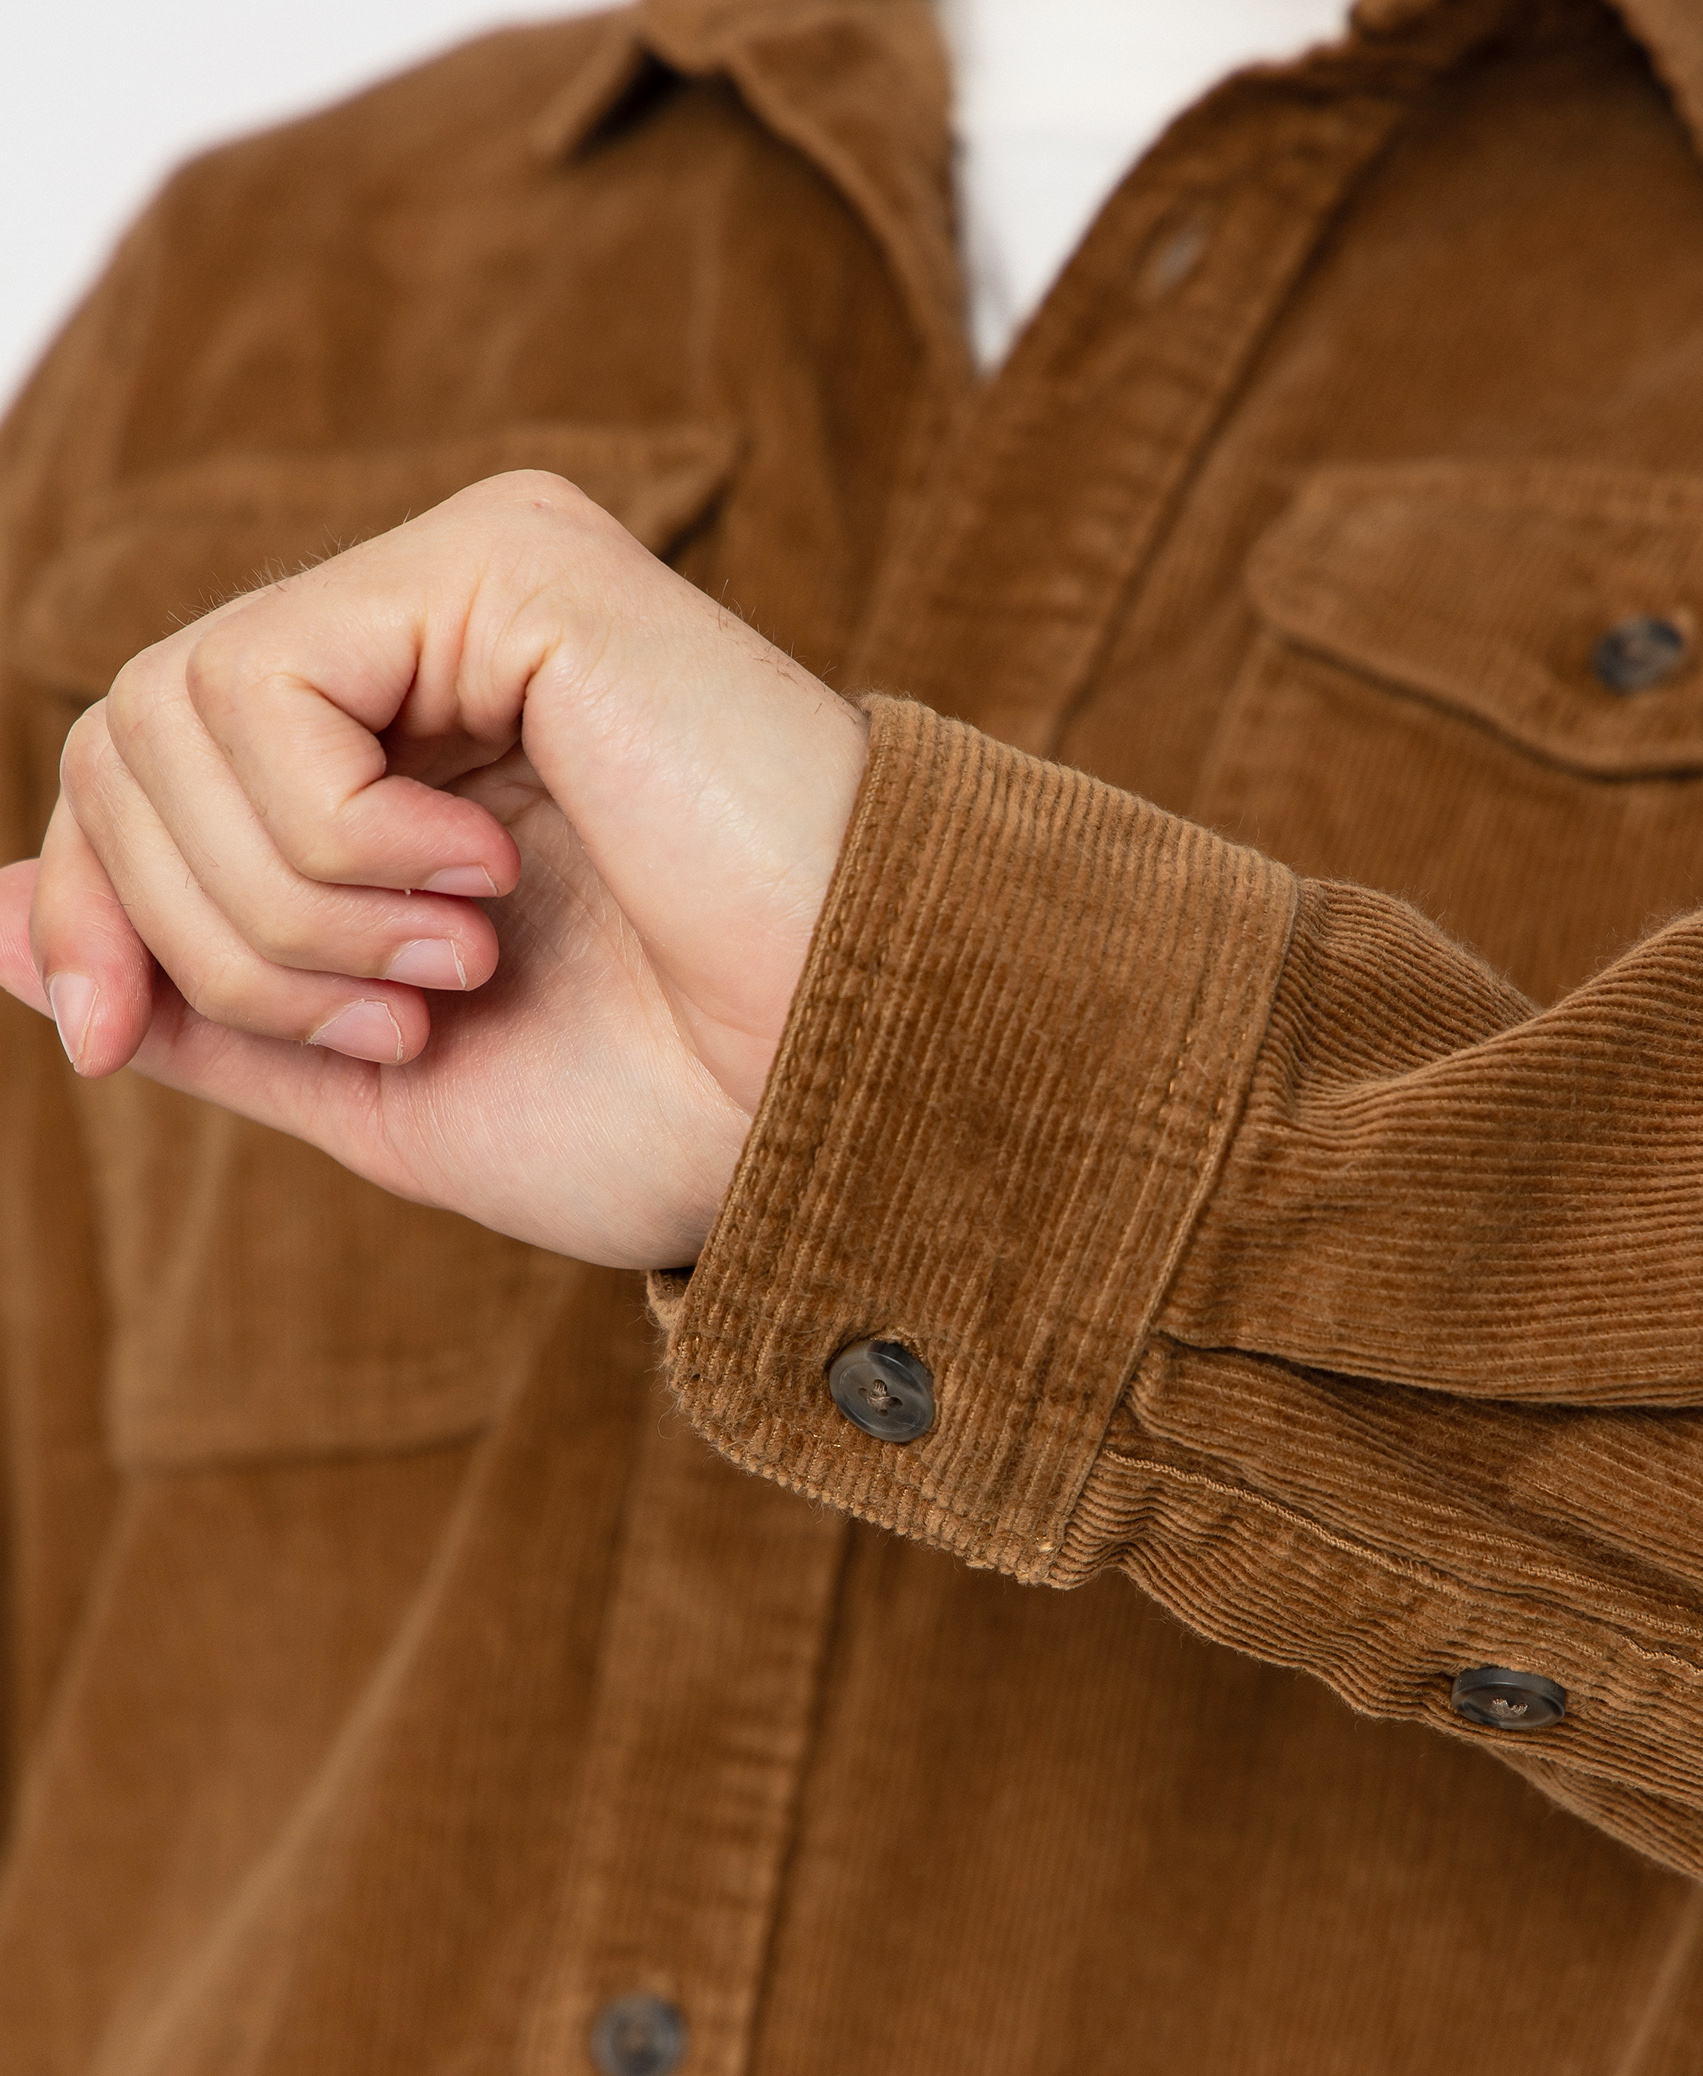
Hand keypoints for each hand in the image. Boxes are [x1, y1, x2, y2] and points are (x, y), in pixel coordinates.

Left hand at [0, 472, 869, 1266]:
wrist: (837, 1100)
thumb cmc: (665, 1107)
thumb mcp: (369, 1084)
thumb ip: (195, 996)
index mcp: (395, 760)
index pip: (129, 773)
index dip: (88, 908)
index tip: (115, 1042)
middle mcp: (419, 646)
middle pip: (120, 743)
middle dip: (220, 942)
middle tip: (405, 1017)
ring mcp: (464, 588)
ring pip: (170, 712)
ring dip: (292, 908)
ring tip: (462, 961)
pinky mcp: (510, 564)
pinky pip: (268, 679)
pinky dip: (337, 833)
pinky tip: (488, 876)